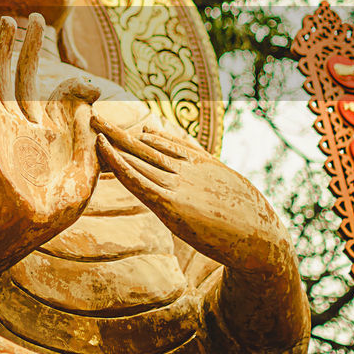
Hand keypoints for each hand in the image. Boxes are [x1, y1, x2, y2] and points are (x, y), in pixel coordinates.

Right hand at [0, 14, 99, 240]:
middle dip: (32, 47)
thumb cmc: (54, 205)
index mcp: (53, 137)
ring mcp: (7, 121)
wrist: (19, 222)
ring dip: (4, 47)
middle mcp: (28, 125)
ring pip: (3, 75)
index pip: (62, 97)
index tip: (88, 89)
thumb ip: (89, 125)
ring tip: (5, 20)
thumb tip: (92, 88)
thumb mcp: (85, 164)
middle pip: (28, 76)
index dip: (76, 87)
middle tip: (35, 19)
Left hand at [93, 116, 289, 272]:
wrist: (260, 239)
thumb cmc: (250, 223)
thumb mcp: (231, 195)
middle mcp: (187, 169)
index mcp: (204, 164)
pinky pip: (136, 179)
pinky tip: (103, 150)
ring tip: (93, 123)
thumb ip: (214, 186)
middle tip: (96, 114)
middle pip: (145, 146)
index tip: (124, 130)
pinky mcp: (170, 204)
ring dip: (113, 140)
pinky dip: (118, 163)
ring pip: (138, 157)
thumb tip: (205, 190)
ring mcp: (178, 185)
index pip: (166, 145)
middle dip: (119, 132)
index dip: (142, 138)